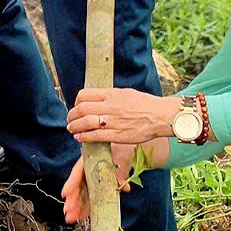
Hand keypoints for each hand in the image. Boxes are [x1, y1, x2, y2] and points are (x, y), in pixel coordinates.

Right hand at [60, 149, 134, 224]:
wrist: (125, 149)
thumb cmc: (120, 150)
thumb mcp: (121, 158)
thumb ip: (121, 174)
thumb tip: (124, 189)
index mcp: (90, 160)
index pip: (78, 172)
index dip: (71, 183)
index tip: (65, 194)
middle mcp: (88, 171)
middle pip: (79, 187)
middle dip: (73, 201)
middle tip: (68, 213)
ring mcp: (92, 180)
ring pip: (83, 194)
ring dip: (77, 207)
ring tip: (72, 219)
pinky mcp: (98, 187)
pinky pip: (91, 198)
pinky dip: (87, 207)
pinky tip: (83, 216)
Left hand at [68, 85, 183, 145]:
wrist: (160, 116)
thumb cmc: (145, 104)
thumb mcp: (126, 93)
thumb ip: (110, 96)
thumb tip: (95, 98)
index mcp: (111, 94)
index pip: (84, 95)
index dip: (76, 102)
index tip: (76, 106)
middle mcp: (110, 106)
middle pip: (82, 109)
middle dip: (72, 115)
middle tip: (70, 120)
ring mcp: (113, 121)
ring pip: (86, 123)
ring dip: (74, 127)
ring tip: (71, 129)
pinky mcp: (117, 135)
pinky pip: (95, 136)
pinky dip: (83, 137)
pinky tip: (79, 137)